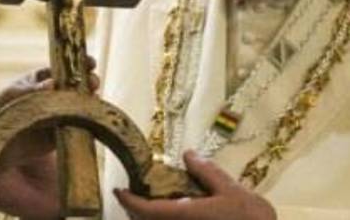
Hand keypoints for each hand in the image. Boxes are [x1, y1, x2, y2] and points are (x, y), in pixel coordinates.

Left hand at [0, 59, 98, 218]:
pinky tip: (92, 119)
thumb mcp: (10, 97)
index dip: (78, 63)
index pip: (62, 69)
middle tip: (93, 81)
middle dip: (87, 82)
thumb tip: (53, 83)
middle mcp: (52, 96)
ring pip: (79, 106)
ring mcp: (56, 115)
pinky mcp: (58, 135)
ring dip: (90, 101)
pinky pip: (75, 128)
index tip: (90, 61)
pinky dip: (85, 123)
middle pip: (76, 87)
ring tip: (94, 98)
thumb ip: (31, 90)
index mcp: (39, 81)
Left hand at [114, 150, 276, 219]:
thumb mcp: (232, 191)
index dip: (128, 201)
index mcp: (184, 216)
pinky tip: (172, 213)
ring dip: (149, 218)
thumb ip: (207, 172)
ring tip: (151, 203)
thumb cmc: (251, 219)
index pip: (145, 211)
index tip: (118, 190)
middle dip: (136, 211)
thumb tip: (187, 154)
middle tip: (133, 195)